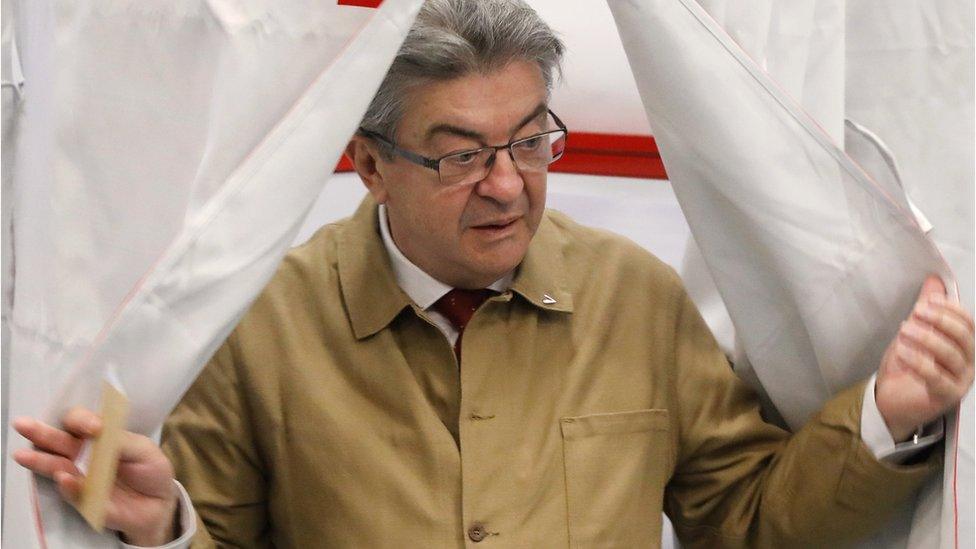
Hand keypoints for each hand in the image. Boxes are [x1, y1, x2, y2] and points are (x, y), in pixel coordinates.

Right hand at [12, 408, 179, 544]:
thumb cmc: (149, 469)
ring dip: (40, 460)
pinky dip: (68, 485)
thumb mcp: (143, 450)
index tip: (95, 427)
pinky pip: (72, 492)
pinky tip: (63, 478)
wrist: (158, 502)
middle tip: (22, 424)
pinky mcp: (84, 499)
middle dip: (41, 432)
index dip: (82, 420)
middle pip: (58, 440)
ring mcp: (80, 476)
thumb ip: (123, 441)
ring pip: (55, 465)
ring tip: (23, 455)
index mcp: (97, 435)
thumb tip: (98, 434)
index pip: (79, 421)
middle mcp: (82, 453)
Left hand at [876, 276, 974, 441]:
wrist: (890, 400)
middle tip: (915, 313)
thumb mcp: (912, 333)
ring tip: (903, 331)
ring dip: (925, 338)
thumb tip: (934, 281)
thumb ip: (925, 310)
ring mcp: (960, 381)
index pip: (968, 323)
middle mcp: (967, 363)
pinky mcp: (947, 396)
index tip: (928, 301)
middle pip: (964, 337)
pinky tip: (901, 351)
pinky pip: (936, 376)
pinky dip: (917, 360)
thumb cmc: (905, 366)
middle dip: (940, 321)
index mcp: (962, 346)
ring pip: (950, 354)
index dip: (950, 309)